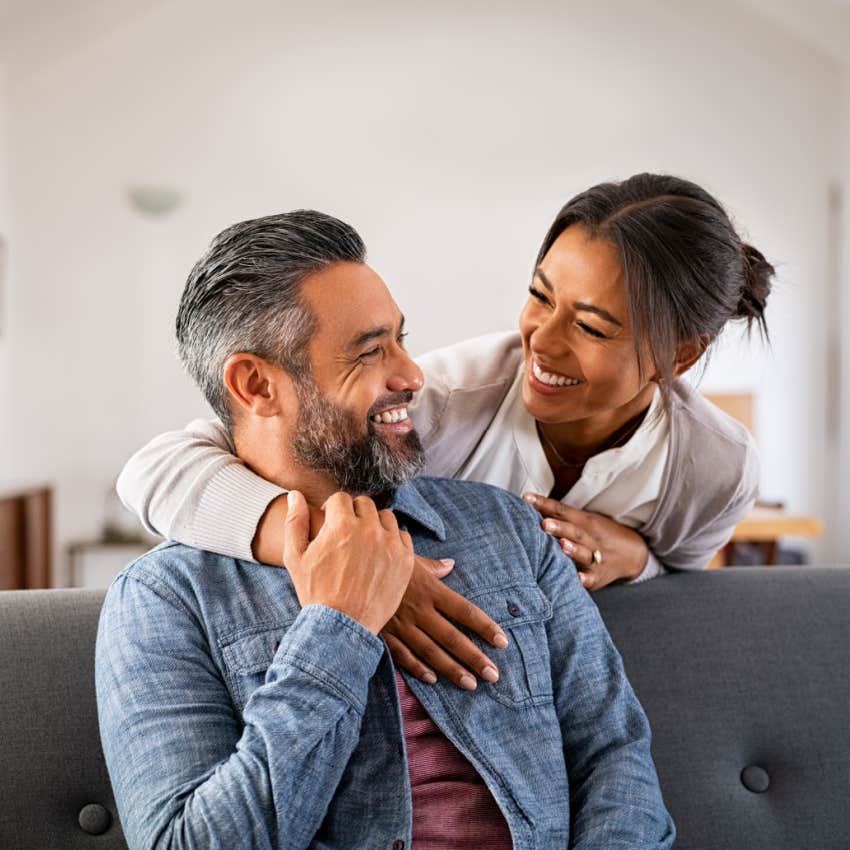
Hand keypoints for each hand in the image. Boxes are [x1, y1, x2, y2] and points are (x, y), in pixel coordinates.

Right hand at [284, 491, 413, 634]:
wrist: (342, 626)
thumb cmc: (315, 592)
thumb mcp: (295, 557)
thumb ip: (295, 521)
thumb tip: (295, 495)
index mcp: (341, 525)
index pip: (341, 498)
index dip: (332, 509)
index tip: (331, 522)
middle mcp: (368, 529)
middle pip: (364, 504)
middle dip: (353, 514)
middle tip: (347, 532)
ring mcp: (390, 544)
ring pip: (385, 517)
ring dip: (375, 524)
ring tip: (364, 542)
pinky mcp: (405, 559)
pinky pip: (402, 536)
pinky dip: (392, 540)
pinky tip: (380, 553)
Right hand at [382, 555, 508, 690]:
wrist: (348, 567)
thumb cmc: (382, 559)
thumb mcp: (409, 557)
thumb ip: (433, 566)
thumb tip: (451, 564)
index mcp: (430, 589)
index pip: (465, 611)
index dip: (485, 627)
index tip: (502, 642)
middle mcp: (419, 610)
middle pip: (452, 637)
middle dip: (474, 658)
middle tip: (493, 675)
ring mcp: (401, 624)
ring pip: (431, 651)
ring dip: (452, 669)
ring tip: (471, 684)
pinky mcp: (384, 633)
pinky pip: (403, 655)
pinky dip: (418, 668)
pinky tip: (433, 680)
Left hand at [523, 493, 648, 590]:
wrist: (632, 553)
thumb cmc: (596, 535)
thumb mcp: (582, 521)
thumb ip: (558, 515)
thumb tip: (527, 502)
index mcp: (584, 522)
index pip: (562, 510)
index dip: (544, 504)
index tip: (526, 499)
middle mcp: (590, 538)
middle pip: (575, 531)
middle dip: (559, 527)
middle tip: (543, 524)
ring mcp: (595, 558)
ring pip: (584, 553)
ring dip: (573, 549)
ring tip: (561, 545)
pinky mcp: (598, 577)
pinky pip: (591, 578)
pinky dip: (585, 578)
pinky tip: (577, 578)